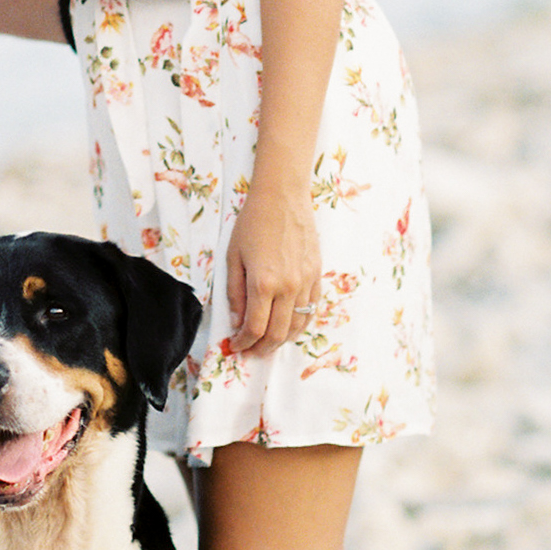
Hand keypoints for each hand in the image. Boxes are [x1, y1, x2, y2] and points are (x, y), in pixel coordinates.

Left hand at [223, 178, 321, 352]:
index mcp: (263, 283)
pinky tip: (289, 327)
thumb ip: (235, 293)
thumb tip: (237, 321)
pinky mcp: (317, 275)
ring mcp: (306, 282)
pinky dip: (300, 324)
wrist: (283, 197)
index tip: (235, 346)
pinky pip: (311, 309)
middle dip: (262, 348)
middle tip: (251, 352)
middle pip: (278, 334)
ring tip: (268, 344)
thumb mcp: (233, 257)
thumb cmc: (253, 223)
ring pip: (297, 326)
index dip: (243, 343)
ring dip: (282, 340)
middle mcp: (288, 287)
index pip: (255, 328)